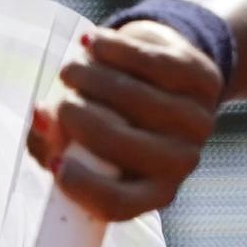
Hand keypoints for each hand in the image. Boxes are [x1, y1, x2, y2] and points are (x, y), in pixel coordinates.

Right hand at [27, 19, 224, 219]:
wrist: (166, 76)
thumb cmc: (110, 119)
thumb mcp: (80, 141)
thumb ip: (52, 140)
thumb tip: (42, 119)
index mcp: (152, 190)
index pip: (118, 203)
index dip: (82, 186)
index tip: (56, 163)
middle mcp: (181, 162)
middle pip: (122, 145)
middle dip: (79, 118)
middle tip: (60, 103)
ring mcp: (198, 122)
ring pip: (134, 99)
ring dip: (90, 78)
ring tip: (71, 71)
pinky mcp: (204, 81)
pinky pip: (151, 62)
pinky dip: (114, 50)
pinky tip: (93, 44)